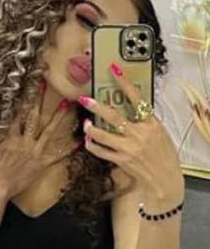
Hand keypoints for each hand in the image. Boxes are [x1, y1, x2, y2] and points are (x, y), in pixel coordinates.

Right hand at [0, 84, 80, 199]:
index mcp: (10, 136)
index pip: (16, 113)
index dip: (22, 99)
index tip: (27, 86)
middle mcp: (24, 140)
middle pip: (33, 117)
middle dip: (39, 101)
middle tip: (47, 86)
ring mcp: (34, 152)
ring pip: (48, 132)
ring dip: (57, 118)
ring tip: (67, 105)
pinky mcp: (41, 164)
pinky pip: (56, 156)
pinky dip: (67, 149)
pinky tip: (79, 141)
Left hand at [79, 66, 182, 198]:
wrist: (164, 178)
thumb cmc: (164, 154)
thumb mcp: (160, 132)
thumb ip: (145, 121)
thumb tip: (131, 107)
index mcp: (151, 124)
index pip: (136, 98)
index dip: (124, 83)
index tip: (113, 70)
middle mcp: (139, 134)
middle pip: (114, 117)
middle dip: (97, 107)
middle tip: (85, 99)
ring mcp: (128, 148)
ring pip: (103, 135)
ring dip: (91, 129)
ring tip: (86, 123)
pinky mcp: (121, 161)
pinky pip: (102, 151)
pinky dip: (93, 146)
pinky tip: (89, 141)